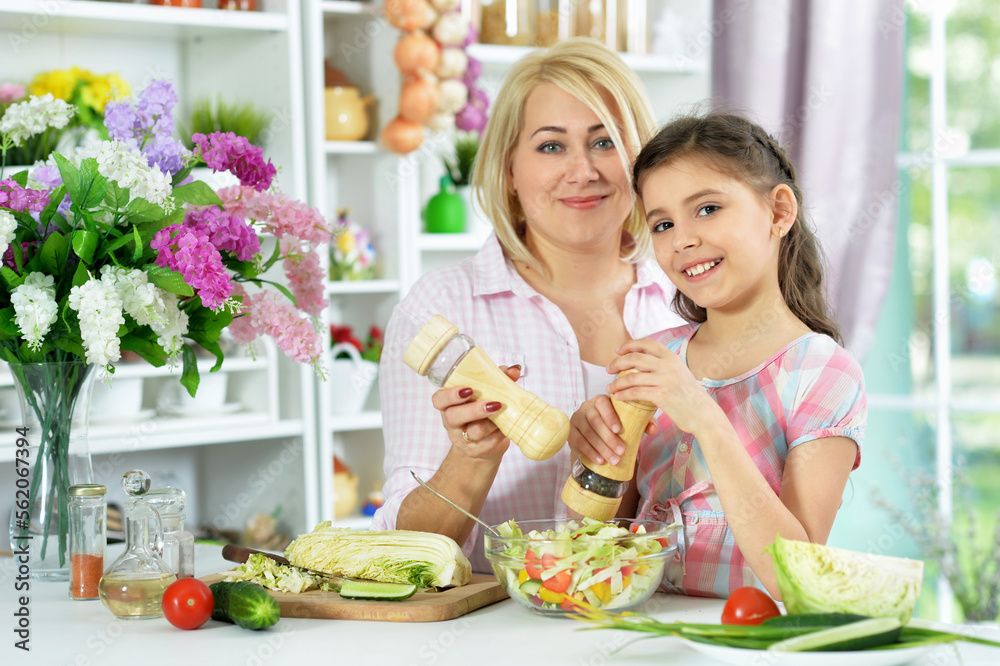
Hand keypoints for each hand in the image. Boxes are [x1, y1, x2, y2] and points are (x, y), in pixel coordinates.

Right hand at [430, 365, 520, 459]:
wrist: (487, 442)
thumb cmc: (484, 410)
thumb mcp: (487, 393)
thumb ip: (497, 379)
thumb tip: (513, 370)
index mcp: (449, 404)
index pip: (439, 400)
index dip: (450, 395)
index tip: (468, 389)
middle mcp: (451, 422)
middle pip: (454, 417)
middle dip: (474, 409)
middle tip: (494, 403)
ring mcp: (461, 438)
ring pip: (474, 431)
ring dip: (492, 422)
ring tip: (504, 414)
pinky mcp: (475, 451)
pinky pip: (488, 443)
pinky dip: (499, 434)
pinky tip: (505, 427)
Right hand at [569, 395, 658, 465]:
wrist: (596, 438)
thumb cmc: (615, 426)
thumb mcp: (629, 422)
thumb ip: (642, 423)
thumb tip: (653, 429)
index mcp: (600, 400)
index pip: (602, 403)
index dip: (609, 416)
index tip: (619, 430)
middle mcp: (586, 407)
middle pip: (595, 421)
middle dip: (609, 438)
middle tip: (621, 451)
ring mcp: (576, 420)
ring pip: (587, 433)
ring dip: (601, 448)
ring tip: (614, 460)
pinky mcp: (571, 433)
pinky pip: (579, 442)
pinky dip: (590, 452)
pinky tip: (600, 460)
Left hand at [607, 338, 722, 435]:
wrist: (705, 415)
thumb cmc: (691, 398)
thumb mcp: (681, 374)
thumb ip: (667, 367)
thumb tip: (648, 362)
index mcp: (673, 358)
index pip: (647, 343)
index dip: (629, 344)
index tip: (618, 351)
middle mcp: (669, 365)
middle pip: (635, 357)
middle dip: (617, 362)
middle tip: (608, 369)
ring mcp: (665, 379)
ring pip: (632, 376)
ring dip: (617, 382)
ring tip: (609, 387)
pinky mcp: (662, 395)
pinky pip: (635, 392)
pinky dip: (623, 394)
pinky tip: (617, 398)